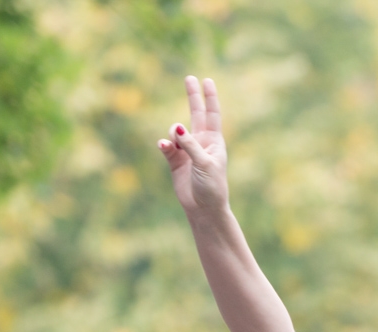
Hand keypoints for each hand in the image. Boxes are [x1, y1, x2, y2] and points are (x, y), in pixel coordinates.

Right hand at [158, 76, 228, 217]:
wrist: (204, 208)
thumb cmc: (212, 186)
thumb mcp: (204, 163)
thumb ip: (191, 145)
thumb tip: (176, 127)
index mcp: (214, 142)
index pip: (212, 114)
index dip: (210, 97)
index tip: (207, 80)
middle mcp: (201, 143)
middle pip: (195, 114)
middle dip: (192, 97)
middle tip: (189, 78)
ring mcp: (187, 151)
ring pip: (176, 131)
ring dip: (174, 134)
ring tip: (176, 146)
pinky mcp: (175, 161)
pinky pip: (167, 146)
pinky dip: (165, 145)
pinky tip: (164, 146)